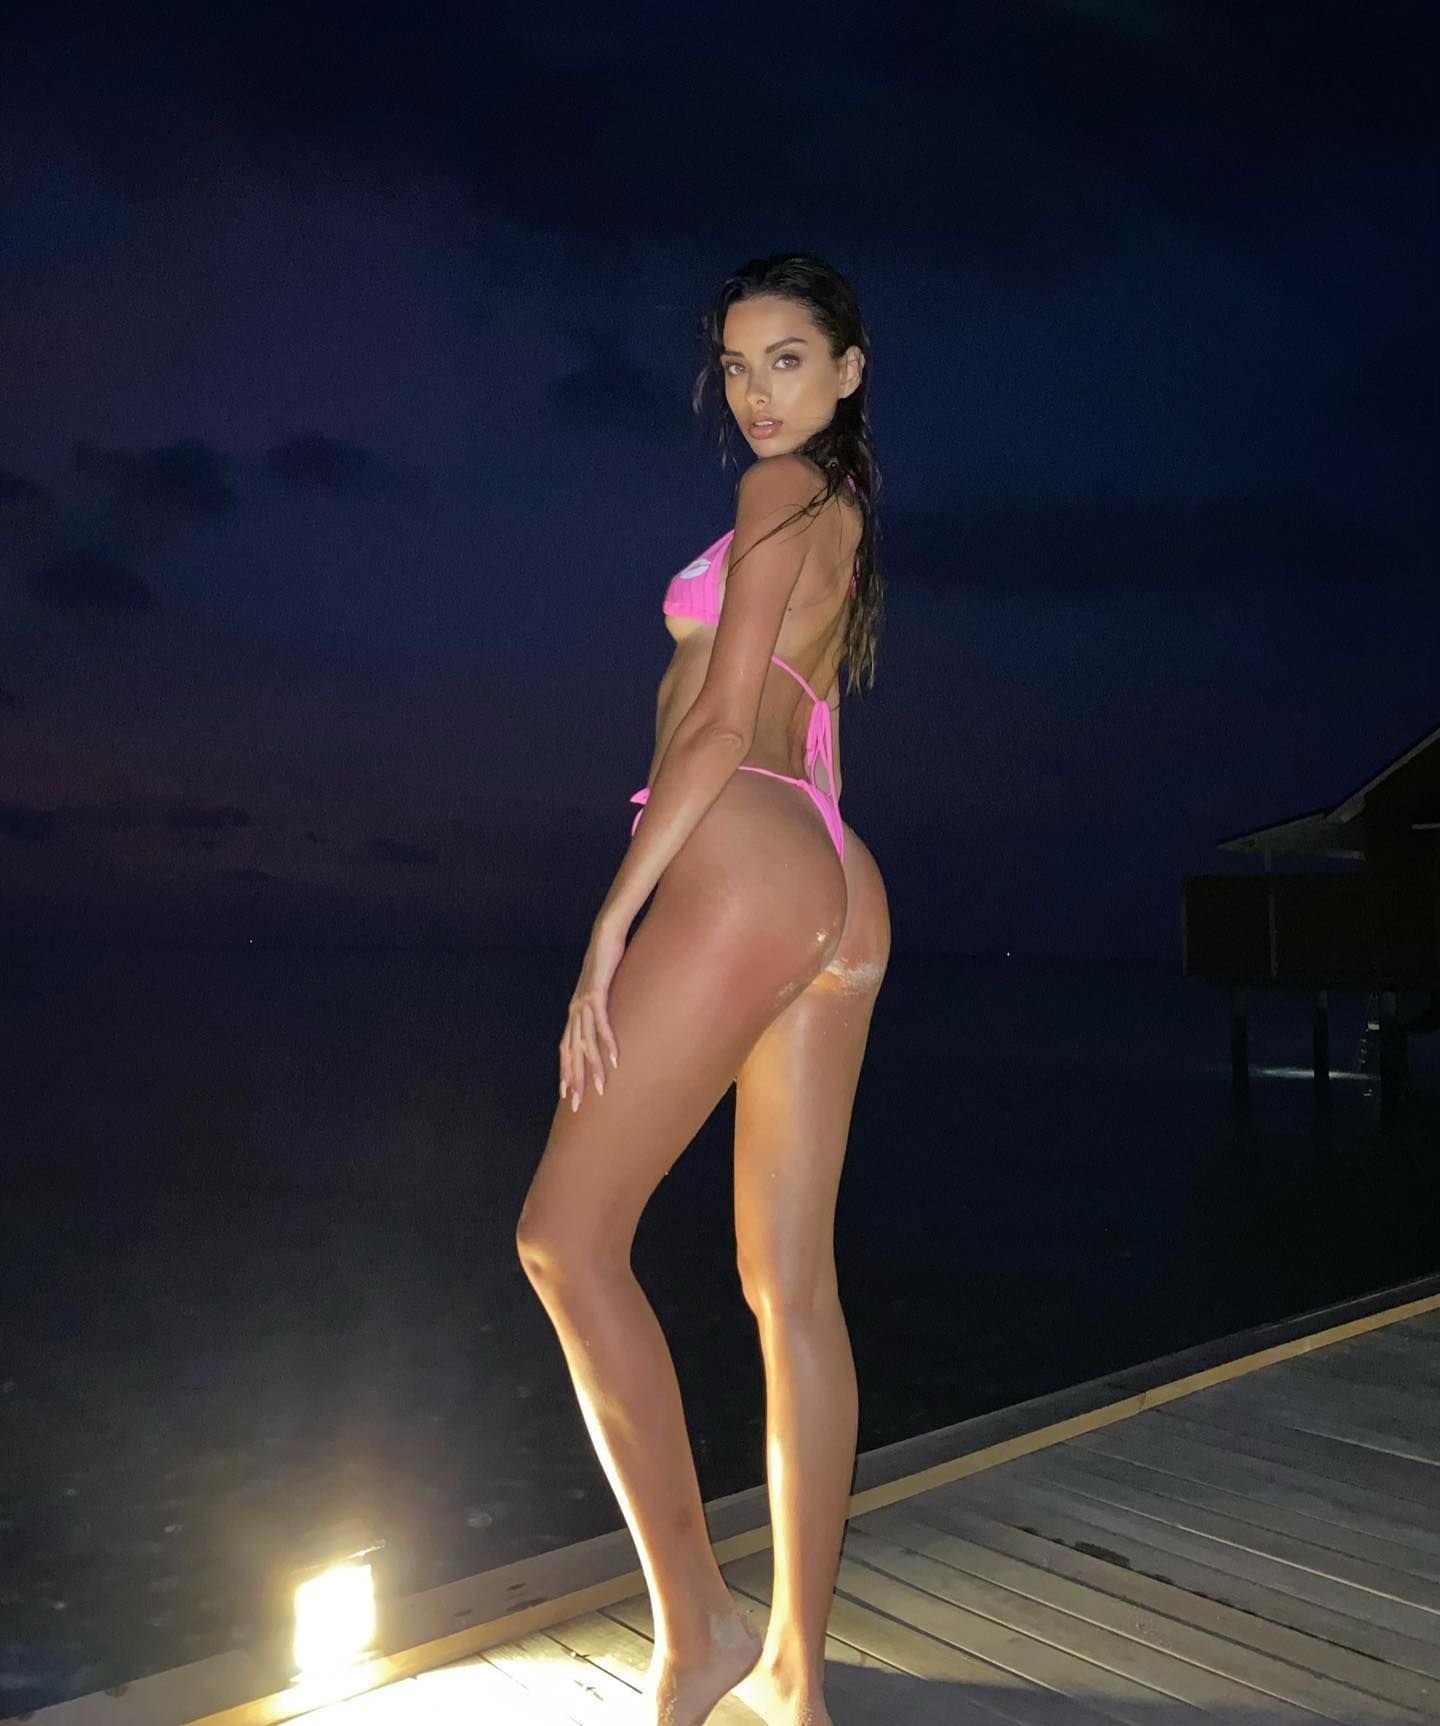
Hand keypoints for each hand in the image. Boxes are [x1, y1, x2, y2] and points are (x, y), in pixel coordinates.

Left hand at [559, 916, 625, 1111]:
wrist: (605, 935)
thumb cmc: (607, 961)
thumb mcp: (604, 988)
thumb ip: (604, 1005)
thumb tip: (611, 1019)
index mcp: (575, 1012)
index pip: (566, 1048)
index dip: (566, 1071)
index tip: (568, 1094)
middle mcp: (575, 1010)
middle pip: (571, 1052)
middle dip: (574, 1079)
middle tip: (577, 1104)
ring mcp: (584, 1003)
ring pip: (586, 1043)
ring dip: (594, 1067)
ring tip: (601, 1088)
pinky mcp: (596, 993)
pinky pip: (602, 1024)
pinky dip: (608, 1042)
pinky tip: (615, 1058)